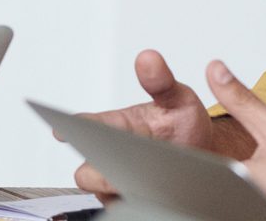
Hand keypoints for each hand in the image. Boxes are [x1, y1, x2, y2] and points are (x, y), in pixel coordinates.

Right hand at [71, 50, 256, 197]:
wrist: (204, 154)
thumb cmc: (182, 123)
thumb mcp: (177, 98)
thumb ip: (161, 81)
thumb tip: (148, 58)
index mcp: (115, 126)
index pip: (85, 125)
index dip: (70, 127)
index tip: (61, 130)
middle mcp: (110, 155)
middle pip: (87, 170)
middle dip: (98, 171)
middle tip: (116, 169)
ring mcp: (117, 182)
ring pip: (104, 193)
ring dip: (119, 190)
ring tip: (142, 185)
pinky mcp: (128, 201)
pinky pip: (123, 208)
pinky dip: (136, 204)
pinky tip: (153, 197)